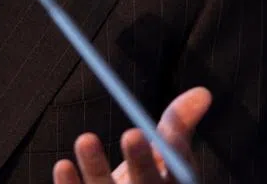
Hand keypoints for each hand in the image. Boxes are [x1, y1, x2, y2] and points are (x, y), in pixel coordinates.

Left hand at [52, 87, 210, 183]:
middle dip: (141, 162)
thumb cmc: (149, 181)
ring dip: (96, 168)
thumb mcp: (168, 159)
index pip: (175, 171)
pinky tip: (64, 166)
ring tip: (85, 139)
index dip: (164, 152)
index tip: (141, 131)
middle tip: (133, 134)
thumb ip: (178, 127)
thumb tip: (202, 93)